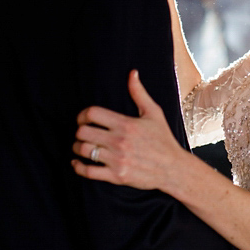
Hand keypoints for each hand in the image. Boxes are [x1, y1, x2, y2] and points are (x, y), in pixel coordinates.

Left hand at [72, 70, 183, 191]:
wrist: (173, 168)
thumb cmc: (163, 139)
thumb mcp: (154, 113)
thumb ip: (139, 93)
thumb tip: (132, 73)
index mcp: (126, 124)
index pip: (93, 113)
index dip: (82, 114)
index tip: (83, 118)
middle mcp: (120, 141)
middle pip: (83, 132)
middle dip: (79, 131)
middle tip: (82, 133)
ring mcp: (117, 159)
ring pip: (84, 150)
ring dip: (77, 147)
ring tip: (80, 146)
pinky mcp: (117, 176)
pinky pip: (88, 172)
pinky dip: (78, 167)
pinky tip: (77, 163)